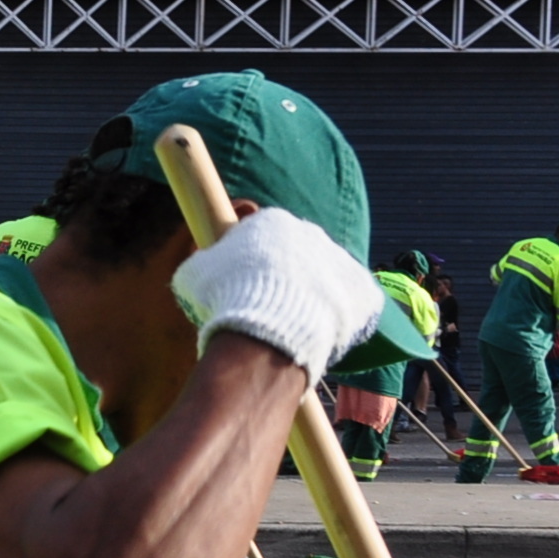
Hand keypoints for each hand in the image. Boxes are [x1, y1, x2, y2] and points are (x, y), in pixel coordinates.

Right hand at [168, 206, 384, 378]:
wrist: (269, 334)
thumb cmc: (226, 300)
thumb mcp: (195, 274)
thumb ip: (205, 262)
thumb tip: (204, 264)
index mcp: (272, 222)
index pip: (262, 237)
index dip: (250, 263)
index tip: (240, 284)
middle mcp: (311, 233)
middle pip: (297, 255)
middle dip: (284, 278)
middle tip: (266, 307)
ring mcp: (341, 262)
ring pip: (324, 279)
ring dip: (310, 298)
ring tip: (290, 327)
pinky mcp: (363, 292)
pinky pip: (350, 303)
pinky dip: (336, 317)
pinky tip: (315, 335)